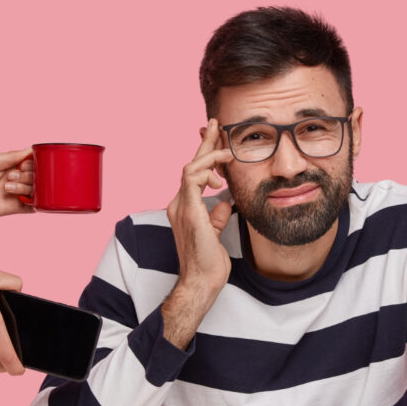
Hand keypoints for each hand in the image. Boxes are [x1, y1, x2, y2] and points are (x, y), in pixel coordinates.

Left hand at [0, 148, 34, 222]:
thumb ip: (11, 157)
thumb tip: (32, 150)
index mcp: (9, 165)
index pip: (32, 162)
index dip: (33, 163)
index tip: (24, 165)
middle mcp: (15, 179)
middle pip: (36, 176)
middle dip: (28, 175)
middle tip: (10, 177)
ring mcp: (15, 194)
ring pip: (36, 190)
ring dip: (26, 187)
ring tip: (8, 188)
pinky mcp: (14, 208)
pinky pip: (33, 207)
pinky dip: (35, 203)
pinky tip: (24, 199)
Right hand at [161, 119, 234, 348]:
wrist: (202, 281)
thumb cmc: (209, 263)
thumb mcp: (216, 233)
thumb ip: (217, 216)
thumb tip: (224, 203)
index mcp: (185, 207)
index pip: (195, 174)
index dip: (206, 156)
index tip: (219, 142)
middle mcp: (178, 203)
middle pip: (191, 164)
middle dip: (205, 143)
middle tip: (216, 124)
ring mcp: (180, 206)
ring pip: (190, 167)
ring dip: (209, 154)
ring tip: (227, 150)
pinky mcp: (187, 209)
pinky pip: (192, 177)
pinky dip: (207, 168)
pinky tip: (221, 169)